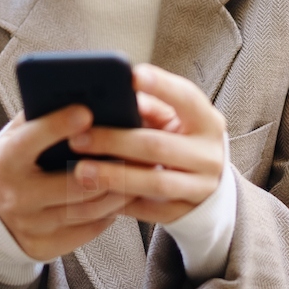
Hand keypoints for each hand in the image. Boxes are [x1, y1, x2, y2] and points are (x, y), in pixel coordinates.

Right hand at [0, 104, 137, 261]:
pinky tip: (125, 193)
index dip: (59, 125)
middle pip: (72, 182)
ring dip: (120, 189)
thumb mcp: (16, 136)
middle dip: (108, 165)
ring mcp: (32, 225)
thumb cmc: (14, 162)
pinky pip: (90, 228)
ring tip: (141, 170)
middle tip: (137, 147)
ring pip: (88, 208)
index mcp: (5, 161)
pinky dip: (111, 210)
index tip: (87, 110)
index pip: (32, 141)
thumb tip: (82, 93)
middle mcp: (16, 196)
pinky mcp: (47, 246)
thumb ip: (41, 116)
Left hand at [67, 63, 226, 224]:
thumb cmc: (179, 139)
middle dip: (115, 141)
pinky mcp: (187, 213)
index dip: (161, 86)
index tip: (131, 76)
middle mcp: (210, 154)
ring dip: (115, 177)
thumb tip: (116, 96)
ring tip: (81, 171)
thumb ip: (149, 107)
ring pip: (155, 182)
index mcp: (207, 121)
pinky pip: (151, 211)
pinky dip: (122, 203)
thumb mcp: (173, 119)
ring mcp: (201, 187)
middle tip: (79, 138)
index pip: (186, 98)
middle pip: (159, 145)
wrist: (207, 182)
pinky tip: (95, 195)